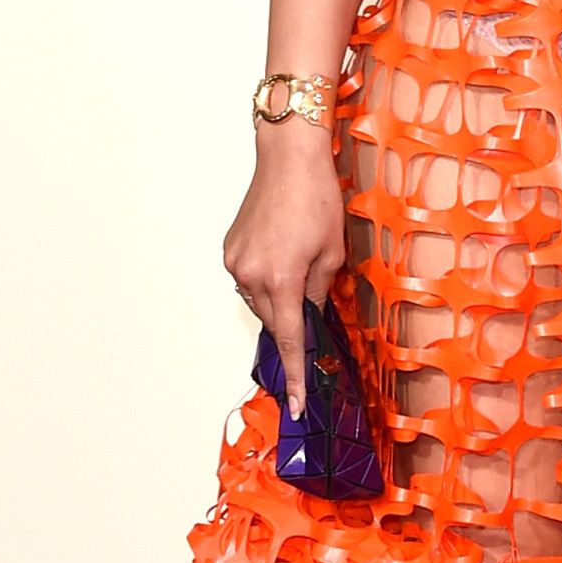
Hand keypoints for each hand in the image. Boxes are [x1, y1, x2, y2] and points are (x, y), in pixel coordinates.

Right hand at [222, 120, 344, 417]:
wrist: (288, 159)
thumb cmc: (317, 199)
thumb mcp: (331, 253)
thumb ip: (319, 292)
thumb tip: (310, 314)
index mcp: (283, 281)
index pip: (291, 340)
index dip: (295, 374)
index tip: (294, 403)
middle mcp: (252, 277)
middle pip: (276, 322)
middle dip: (295, 324)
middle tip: (314, 308)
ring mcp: (236, 264)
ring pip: (262, 302)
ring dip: (281, 299)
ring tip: (300, 266)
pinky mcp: (230, 251)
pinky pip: (250, 281)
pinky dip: (267, 281)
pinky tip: (283, 258)